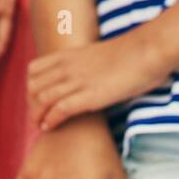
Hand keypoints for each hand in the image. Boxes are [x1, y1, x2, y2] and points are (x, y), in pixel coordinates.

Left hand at [27, 33, 168, 130]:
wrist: (147, 51)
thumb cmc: (132, 54)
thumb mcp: (97, 53)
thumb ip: (84, 63)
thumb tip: (87, 74)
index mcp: (67, 55)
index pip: (33, 70)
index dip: (31, 86)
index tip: (35, 99)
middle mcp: (67, 67)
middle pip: (33, 86)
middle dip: (31, 104)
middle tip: (36, 116)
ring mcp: (77, 81)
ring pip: (42, 99)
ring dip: (36, 115)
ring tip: (39, 125)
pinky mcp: (90, 96)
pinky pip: (59, 109)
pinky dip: (50, 120)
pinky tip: (49, 127)